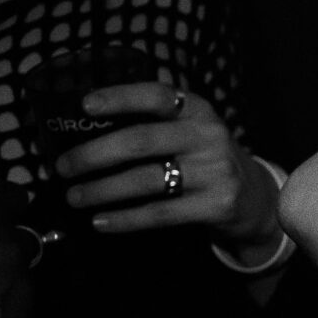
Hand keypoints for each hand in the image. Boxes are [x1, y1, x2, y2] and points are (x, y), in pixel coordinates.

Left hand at [60, 81, 281, 256]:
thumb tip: (81, 133)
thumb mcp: (189, 132)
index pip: (157, 96)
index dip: (120, 97)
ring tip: (75, 196)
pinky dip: (125, 219)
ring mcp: (216, 172)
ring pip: (145, 180)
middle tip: (62, 167)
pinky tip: (100, 221)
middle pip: (141, 141)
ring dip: (101, 190)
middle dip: (93, 155)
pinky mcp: (218, 205)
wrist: (255, 199)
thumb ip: (152, 126)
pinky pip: (160, 214)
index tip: (85, 105)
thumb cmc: (204, 160)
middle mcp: (209, 137)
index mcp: (198, 111)